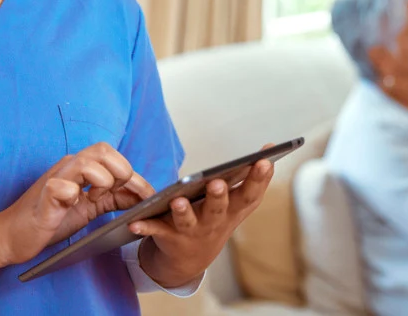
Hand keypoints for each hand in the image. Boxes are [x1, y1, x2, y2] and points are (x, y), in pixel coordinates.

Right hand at [0, 142, 154, 265]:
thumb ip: (113, 198)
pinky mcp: (44, 196)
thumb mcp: (89, 207)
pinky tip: (71, 205)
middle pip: (103, 150)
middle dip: (120, 172)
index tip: (150, 196)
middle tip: (117, 195)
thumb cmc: (51, 219)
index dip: (136, 175)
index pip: (114, 157)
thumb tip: (141, 196)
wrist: (13, 236)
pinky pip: (61, 186)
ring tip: (93, 199)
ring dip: (100, 181)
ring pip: (87, 162)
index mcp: (80, 167)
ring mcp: (55, 178)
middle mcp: (68, 166)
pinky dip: (73, 194)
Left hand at [128, 147, 275, 287]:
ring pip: (187, 222)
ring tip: (177, 201)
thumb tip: (271, 147)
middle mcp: (214, 223)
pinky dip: (145, 227)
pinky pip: (156, 232)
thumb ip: (254, 178)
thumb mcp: (239, 203)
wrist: (191, 260)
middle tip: (217, 183)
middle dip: (218, 196)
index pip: (250, 194)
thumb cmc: (218, 219)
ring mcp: (191, 232)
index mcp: (233, 210)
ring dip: (183, 213)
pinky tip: (135, 222)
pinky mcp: (168, 238)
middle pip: (218, 209)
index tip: (264, 161)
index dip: (258, 179)